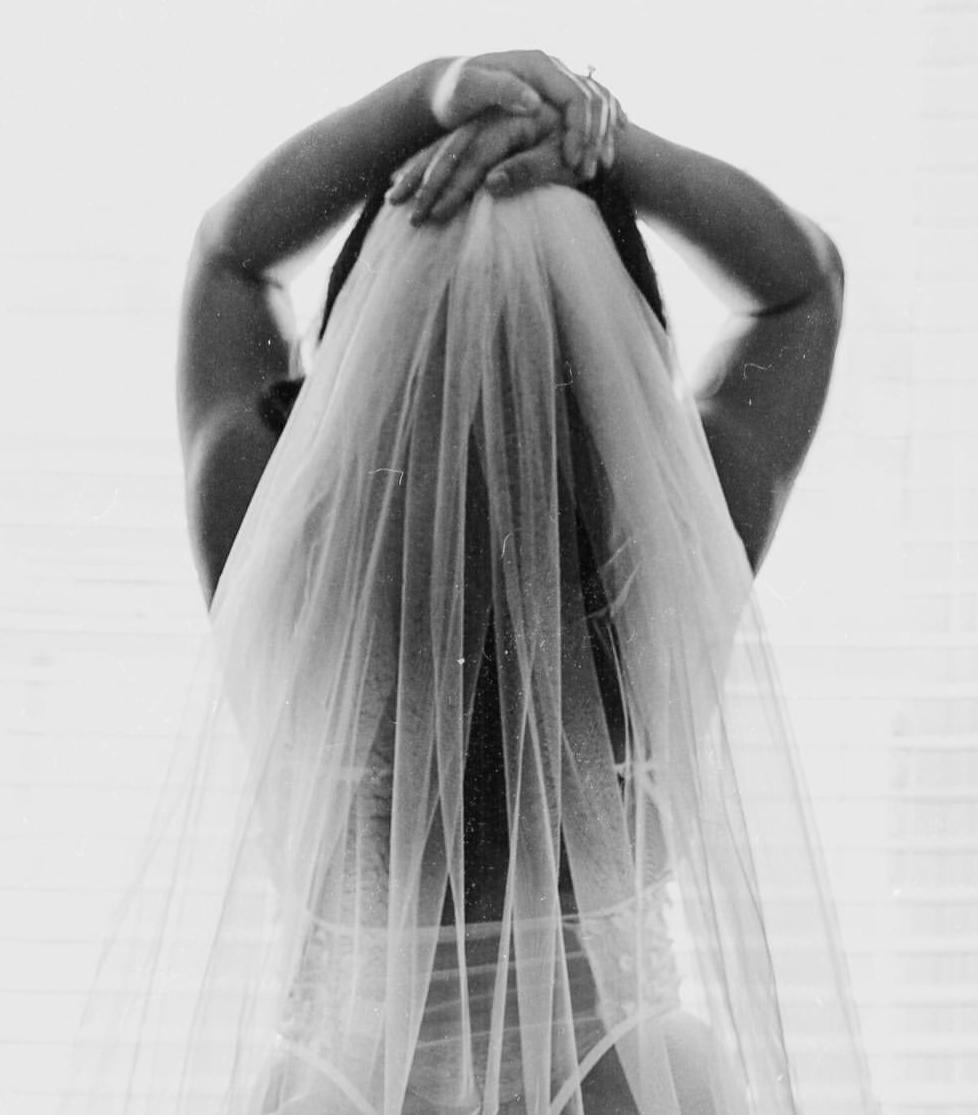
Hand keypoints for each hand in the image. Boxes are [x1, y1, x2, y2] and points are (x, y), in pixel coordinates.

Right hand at [388, 103, 579, 224]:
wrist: (588, 131)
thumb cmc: (580, 152)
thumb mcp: (562, 162)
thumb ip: (528, 169)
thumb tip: (490, 184)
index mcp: (511, 122)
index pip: (474, 158)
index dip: (453, 188)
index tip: (433, 214)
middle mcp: (492, 120)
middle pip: (450, 152)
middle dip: (424, 184)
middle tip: (405, 213)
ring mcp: (484, 126)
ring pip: (442, 151)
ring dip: (416, 176)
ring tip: (392, 198)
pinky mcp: (482, 135)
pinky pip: (447, 151)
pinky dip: (425, 167)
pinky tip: (406, 179)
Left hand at [464, 51, 625, 176]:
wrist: (448, 90)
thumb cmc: (454, 94)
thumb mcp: (470, 89)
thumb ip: (500, 90)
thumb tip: (535, 102)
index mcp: (538, 65)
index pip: (575, 96)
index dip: (579, 130)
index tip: (572, 162)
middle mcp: (553, 70)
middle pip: (593, 101)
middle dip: (595, 139)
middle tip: (589, 174)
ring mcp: (557, 84)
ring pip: (598, 106)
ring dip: (603, 138)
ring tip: (601, 169)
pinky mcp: (556, 99)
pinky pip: (592, 112)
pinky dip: (603, 131)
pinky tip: (606, 153)